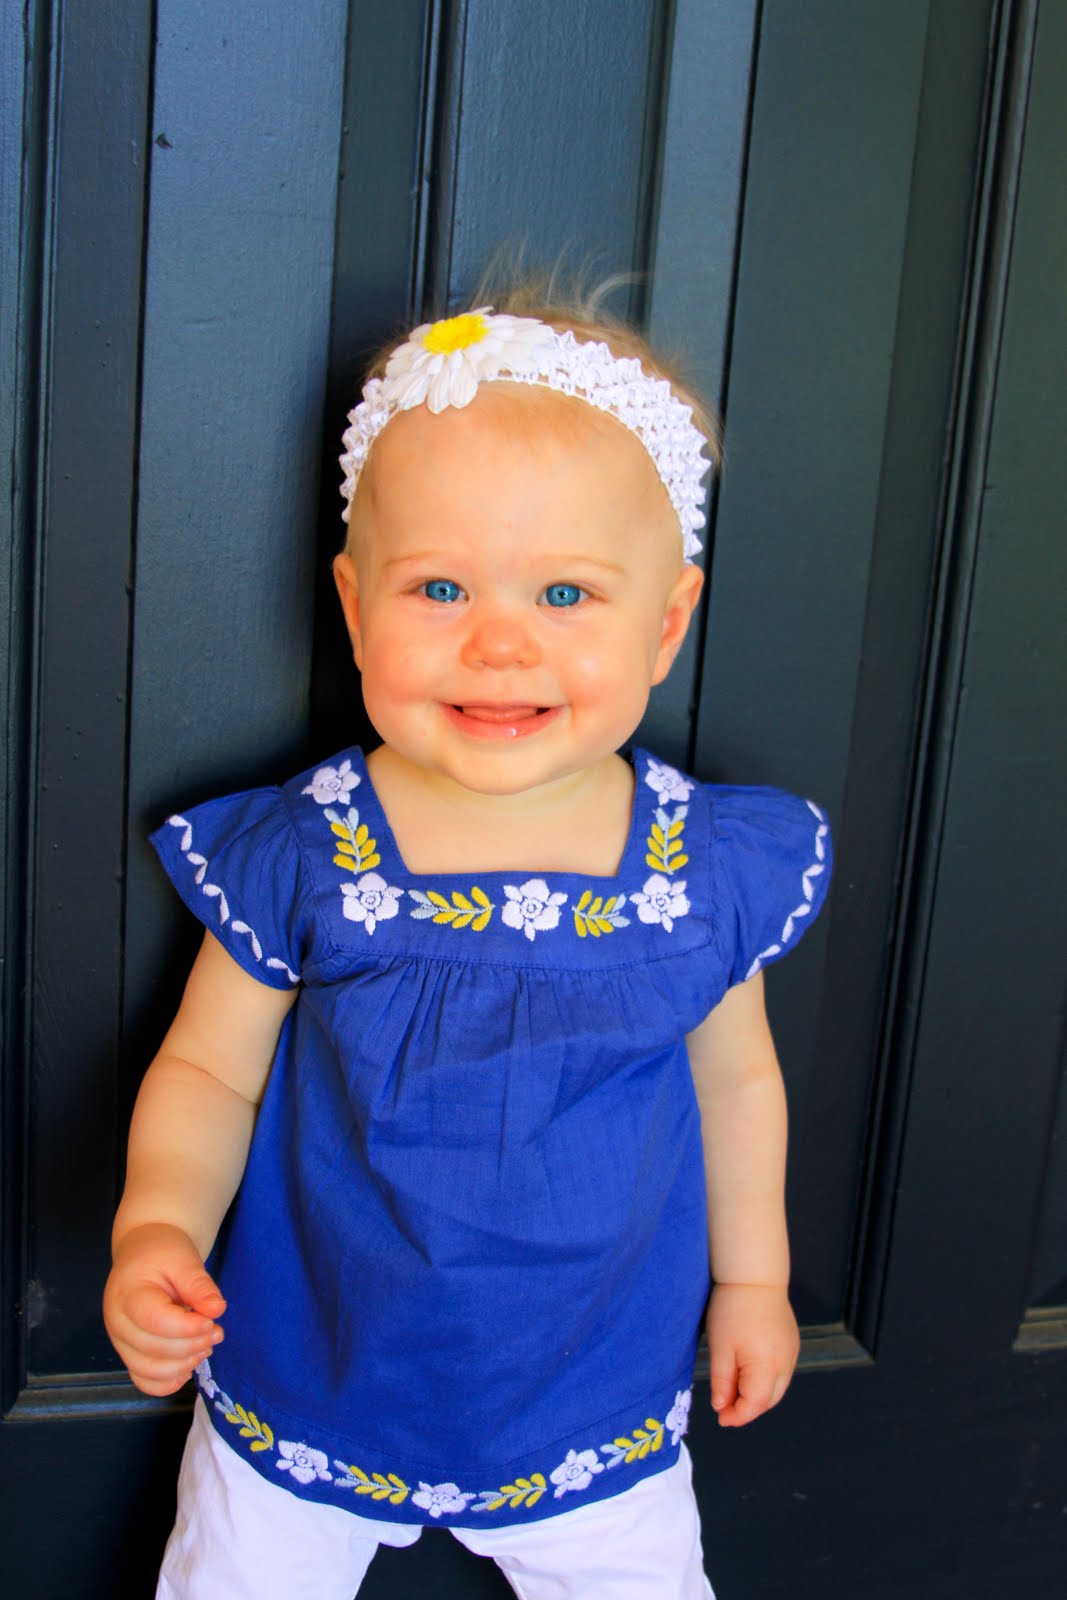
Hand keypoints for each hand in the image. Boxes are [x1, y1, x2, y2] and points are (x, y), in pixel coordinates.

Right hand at [103, 1222, 225, 1396]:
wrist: (143, 1253)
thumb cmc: (162, 1253)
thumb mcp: (184, 1259)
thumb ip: (199, 1285)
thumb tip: (217, 1309)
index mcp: (127, 1295)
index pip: (156, 1322)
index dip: (188, 1327)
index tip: (213, 1320)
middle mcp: (117, 1324)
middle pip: (154, 1350)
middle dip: (193, 1345)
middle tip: (217, 1331)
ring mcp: (121, 1343)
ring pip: (149, 1372)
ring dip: (184, 1364)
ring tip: (206, 1345)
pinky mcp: (130, 1355)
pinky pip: (145, 1382)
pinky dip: (169, 1381)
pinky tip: (189, 1363)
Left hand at [706, 1282, 798, 1426]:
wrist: (755, 1276)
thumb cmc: (733, 1308)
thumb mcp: (721, 1347)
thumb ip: (722, 1381)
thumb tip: (722, 1406)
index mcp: (767, 1365)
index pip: (756, 1404)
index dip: (738, 1416)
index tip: (721, 1418)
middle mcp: (786, 1363)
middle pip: (769, 1400)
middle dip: (748, 1408)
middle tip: (725, 1407)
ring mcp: (792, 1352)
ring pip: (777, 1387)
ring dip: (758, 1394)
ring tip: (734, 1390)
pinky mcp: (792, 1343)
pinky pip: (781, 1371)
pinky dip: (766, 1379)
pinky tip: (749, 1372)